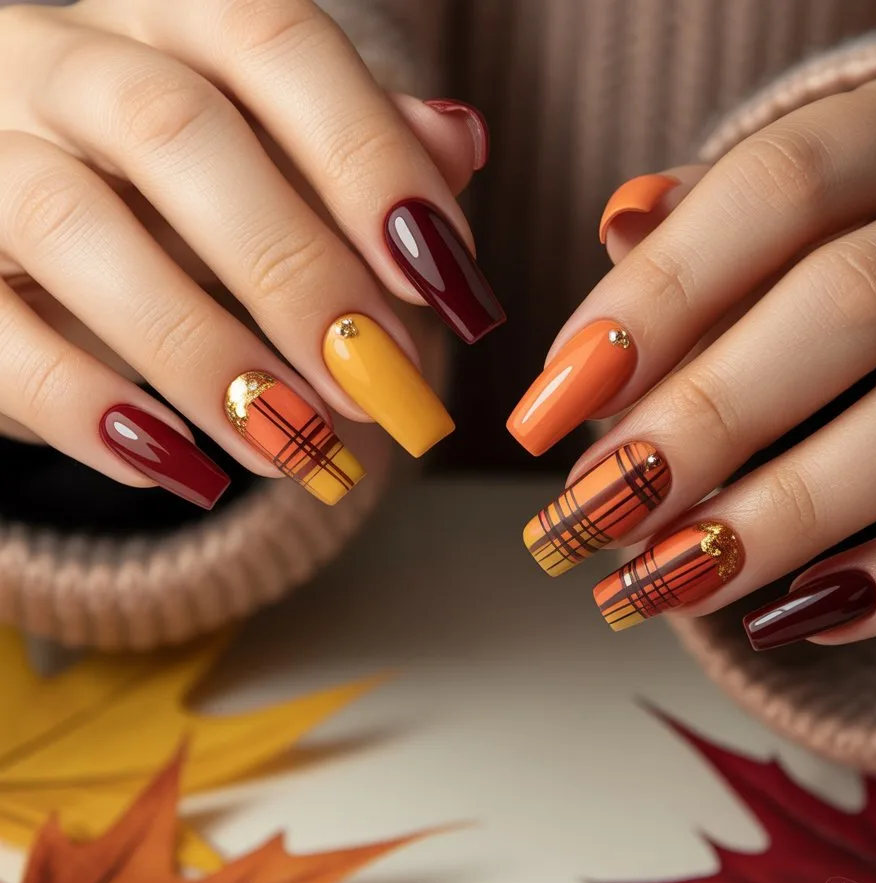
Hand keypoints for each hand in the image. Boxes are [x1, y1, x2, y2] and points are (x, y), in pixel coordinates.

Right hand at [0, 0, 499, 508]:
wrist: (21, 244)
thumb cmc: (176, 196)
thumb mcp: (270, 160)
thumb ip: (357, 152)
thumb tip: (458, 146)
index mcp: (164, 19)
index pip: (273, 43)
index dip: (370, 161)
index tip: (451, 284)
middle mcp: (56, 62)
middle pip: (174, 130)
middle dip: (297, 271)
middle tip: (382, 383)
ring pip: (74, 228)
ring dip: (206, 357)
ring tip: (298, 446)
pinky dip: (93, 413)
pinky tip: (182, 470)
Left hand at [510, 66, 875, 648]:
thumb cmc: (868, 246)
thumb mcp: (798, 212)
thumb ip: (709, 225)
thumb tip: (619, 231)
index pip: (776, 189)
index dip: (655, 299)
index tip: (550, 405)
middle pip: (854, 301)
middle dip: (705, 419)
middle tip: (595, 508)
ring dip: (783, 515)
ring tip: (664, 580)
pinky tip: (794, 615)